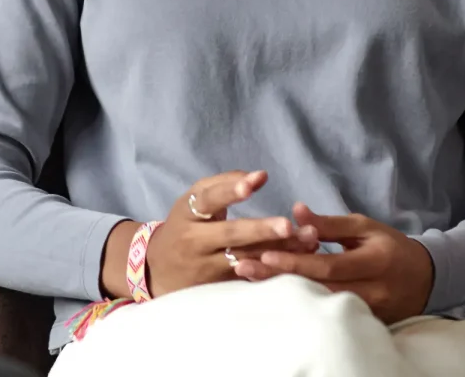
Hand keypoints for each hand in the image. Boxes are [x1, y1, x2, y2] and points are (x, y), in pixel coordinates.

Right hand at [144, 170, 317, 297]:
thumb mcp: (194, 200)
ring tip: (306, 241)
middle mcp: (195, 241)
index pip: (209, 199)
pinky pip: (248, 279)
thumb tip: (260, 176)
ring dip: (277, 251)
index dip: (230, 191)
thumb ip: (223, 184)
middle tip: (288, 225)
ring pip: (245, 259)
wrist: (157, 270)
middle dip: (261, 230)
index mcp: (188, 212)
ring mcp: (207, 268)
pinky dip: (272, 270)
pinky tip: (296, 264)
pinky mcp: (218, 288)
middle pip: (231, 234)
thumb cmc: (184, 226)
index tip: (253, 182)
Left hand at [236, 203, 434, 324]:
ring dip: (283, 292)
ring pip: (319, 305)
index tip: (266, 252)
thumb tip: (297, 211)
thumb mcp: (365, 226)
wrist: (425, 279)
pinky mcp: (363, 325)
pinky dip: (299, 304)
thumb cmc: (390, 246)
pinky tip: (274, 295)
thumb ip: (330, 224)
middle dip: (279, 278)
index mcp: (374, 261)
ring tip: (250, 280)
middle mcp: (372, 292)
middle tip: (243, 268)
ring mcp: (368, 313)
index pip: (329, 265)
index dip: (297, 260)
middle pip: (318, 289)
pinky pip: (326, 314)